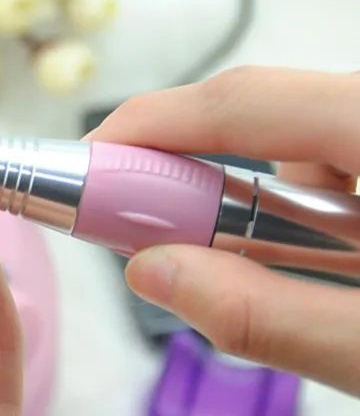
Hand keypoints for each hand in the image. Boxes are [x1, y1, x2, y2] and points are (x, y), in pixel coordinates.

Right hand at [90, 66, 359, 392]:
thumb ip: (268, 314)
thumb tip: (153, 271)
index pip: (244, 101)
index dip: (149, 128)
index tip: (82, 170)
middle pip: (269, 117)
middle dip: (201, 186)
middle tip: (155, 248)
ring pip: (307, 148)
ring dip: (265, 211)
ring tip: (287, 290)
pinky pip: (339, 167)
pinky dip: (309, 215)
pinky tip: (335, 270)